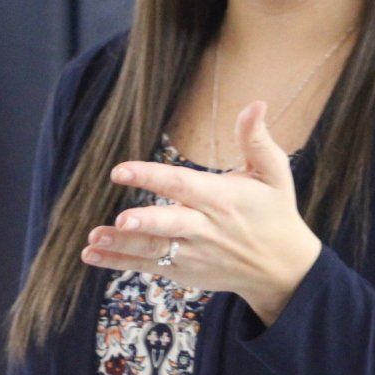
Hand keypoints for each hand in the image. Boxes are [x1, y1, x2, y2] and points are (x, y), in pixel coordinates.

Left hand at [84, 100, 321, 323]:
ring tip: (93, 239)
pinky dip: (120, 262)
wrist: (282, 270)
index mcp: (222, 199)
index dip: (152, 177)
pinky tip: (91, 254)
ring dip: (122, 245)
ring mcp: (193, 254)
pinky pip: (149, 267)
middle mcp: (206, 229)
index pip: (183, 185)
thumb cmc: (275, 213)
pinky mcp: (184, 272)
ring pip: (154, 249)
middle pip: (171, 225)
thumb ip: (256, 140)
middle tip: (121, 220)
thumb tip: (256, 103)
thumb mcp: (274, 174)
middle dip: (145, 223)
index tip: (121, 170)